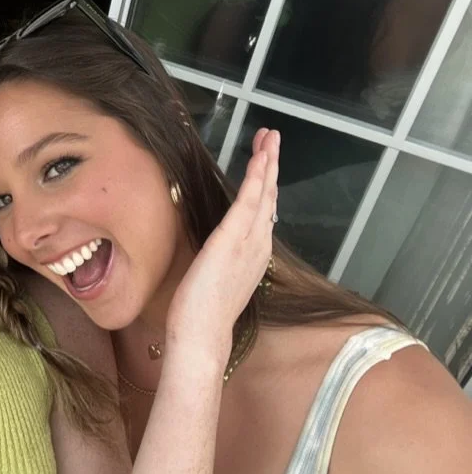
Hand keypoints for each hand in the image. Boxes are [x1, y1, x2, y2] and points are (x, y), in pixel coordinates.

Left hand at [165, 128, 279, 362]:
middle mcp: (257, 245)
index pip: (263, 211)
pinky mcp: (231, 239)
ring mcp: (247, 242)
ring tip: (270, 137)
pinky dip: (256, 178)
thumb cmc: (202, 314)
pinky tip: (261, 159)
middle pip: (269, 197)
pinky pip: (247, 202)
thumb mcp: (217, 278)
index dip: (266, 184)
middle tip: (272, 137)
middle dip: (271, 165)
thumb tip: (223, 244)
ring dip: (267, 163)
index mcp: (253, 254)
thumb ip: (225, 259)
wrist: (201, 336)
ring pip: (262, 194)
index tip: (266, 161)